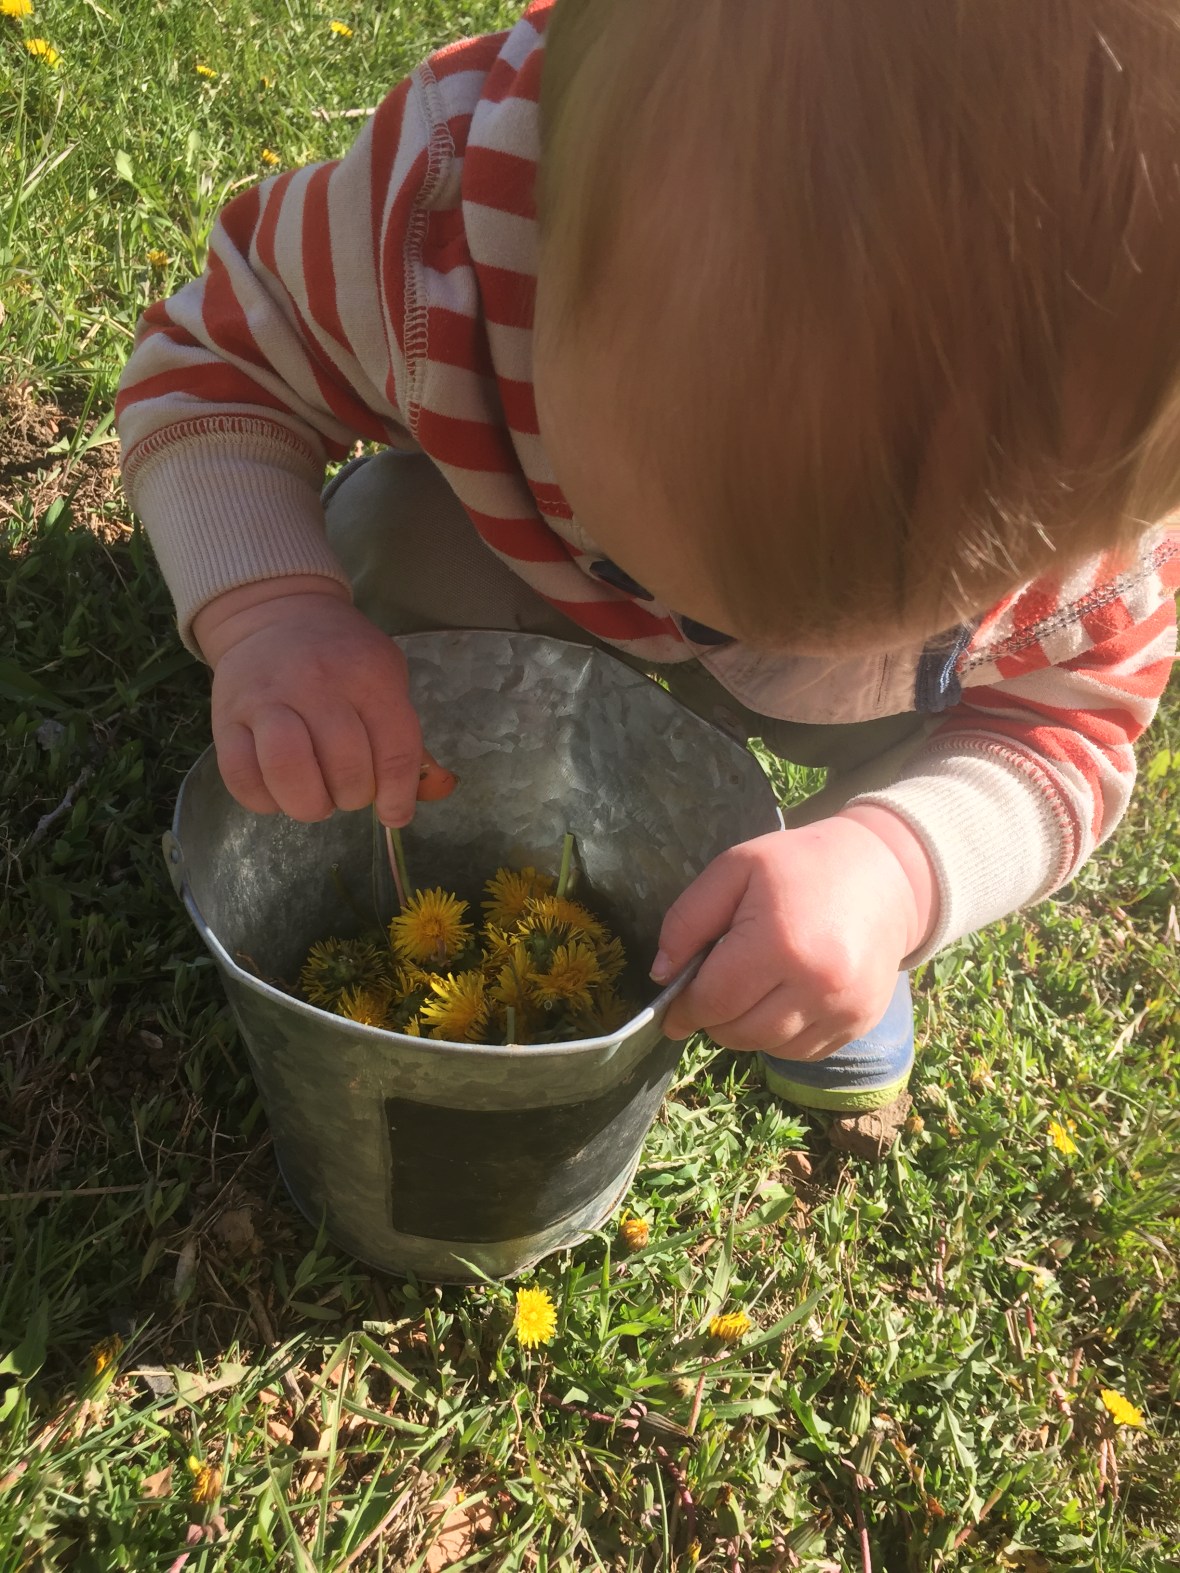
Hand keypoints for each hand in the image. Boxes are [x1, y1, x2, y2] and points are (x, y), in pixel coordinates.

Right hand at [193, 576, 453, 823]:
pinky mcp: (225, 718)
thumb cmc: (342, 657)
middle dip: (353, 796)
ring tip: (315, 798)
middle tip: (349, 790)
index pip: (395, 750)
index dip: (398, 795)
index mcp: (368, 675)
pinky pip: (241, 777)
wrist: (276, 612)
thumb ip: (410, 741)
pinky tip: (279, 792)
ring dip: (309, 803)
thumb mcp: (387, 680)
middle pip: (344, 765)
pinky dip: (264, 801)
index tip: (394, 813)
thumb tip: (441, 790)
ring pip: (288, 769)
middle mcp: (317, 683)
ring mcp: (266, 699)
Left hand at [652, 810, 935, 1058]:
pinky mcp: (860, 1024)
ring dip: (746, 1028)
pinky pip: (801, 1052)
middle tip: (715, 986)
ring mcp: (843, 1010)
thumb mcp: (735, 869)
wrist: (886, 874)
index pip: (713, 1001)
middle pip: (737, 1032)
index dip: (684, 1009)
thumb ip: (688, 919)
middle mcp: (817, 985)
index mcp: (780, 943)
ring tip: (751, 986)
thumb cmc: (801, 865)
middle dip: (714, 1017)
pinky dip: (780, 1036)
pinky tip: (781, 998)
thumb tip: (662, 976)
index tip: (671, 1010)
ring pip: (768, 1048)